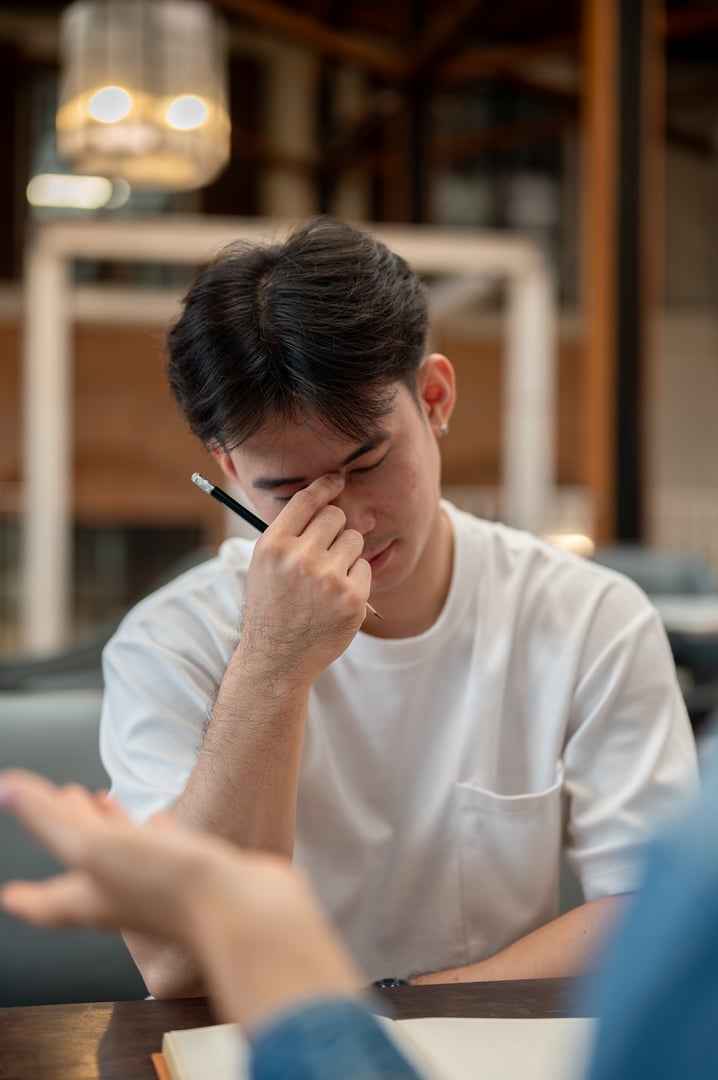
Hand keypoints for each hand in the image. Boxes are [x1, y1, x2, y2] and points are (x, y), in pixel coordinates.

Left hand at [0, 769, 360, 1027]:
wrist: (242, 911)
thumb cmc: (168, 888)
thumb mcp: (95, 847)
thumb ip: (52, 820)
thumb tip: (6, 792)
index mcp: (92, 900)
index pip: (48, 901)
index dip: (27, 896)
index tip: (10, 894)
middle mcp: (125, 900)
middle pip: (85, 870)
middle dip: (67, 836)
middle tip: (56, 808)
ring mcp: (162, 890)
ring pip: (126, 856)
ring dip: (110, 828)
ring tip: (103, 801)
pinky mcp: (197, 877)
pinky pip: (167, 850)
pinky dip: (156, 833)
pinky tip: (163, 821)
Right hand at [240, 474, 370, 684]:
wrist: (277, 658)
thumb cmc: (272, 606)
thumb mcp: (264, 565)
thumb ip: (290, 533)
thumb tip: (328, 499)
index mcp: (273, 546)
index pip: (306, 500)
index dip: (324, 486)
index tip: (335, 480)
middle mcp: (298, 558)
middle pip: (335, 516)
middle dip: (335, 528)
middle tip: (325, 551)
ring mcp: (327, 579)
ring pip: (354, 539)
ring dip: (346, 554)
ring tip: (327, 578)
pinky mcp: (352, 598)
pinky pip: (365, 568)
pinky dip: (355, 580)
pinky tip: (336, 598)